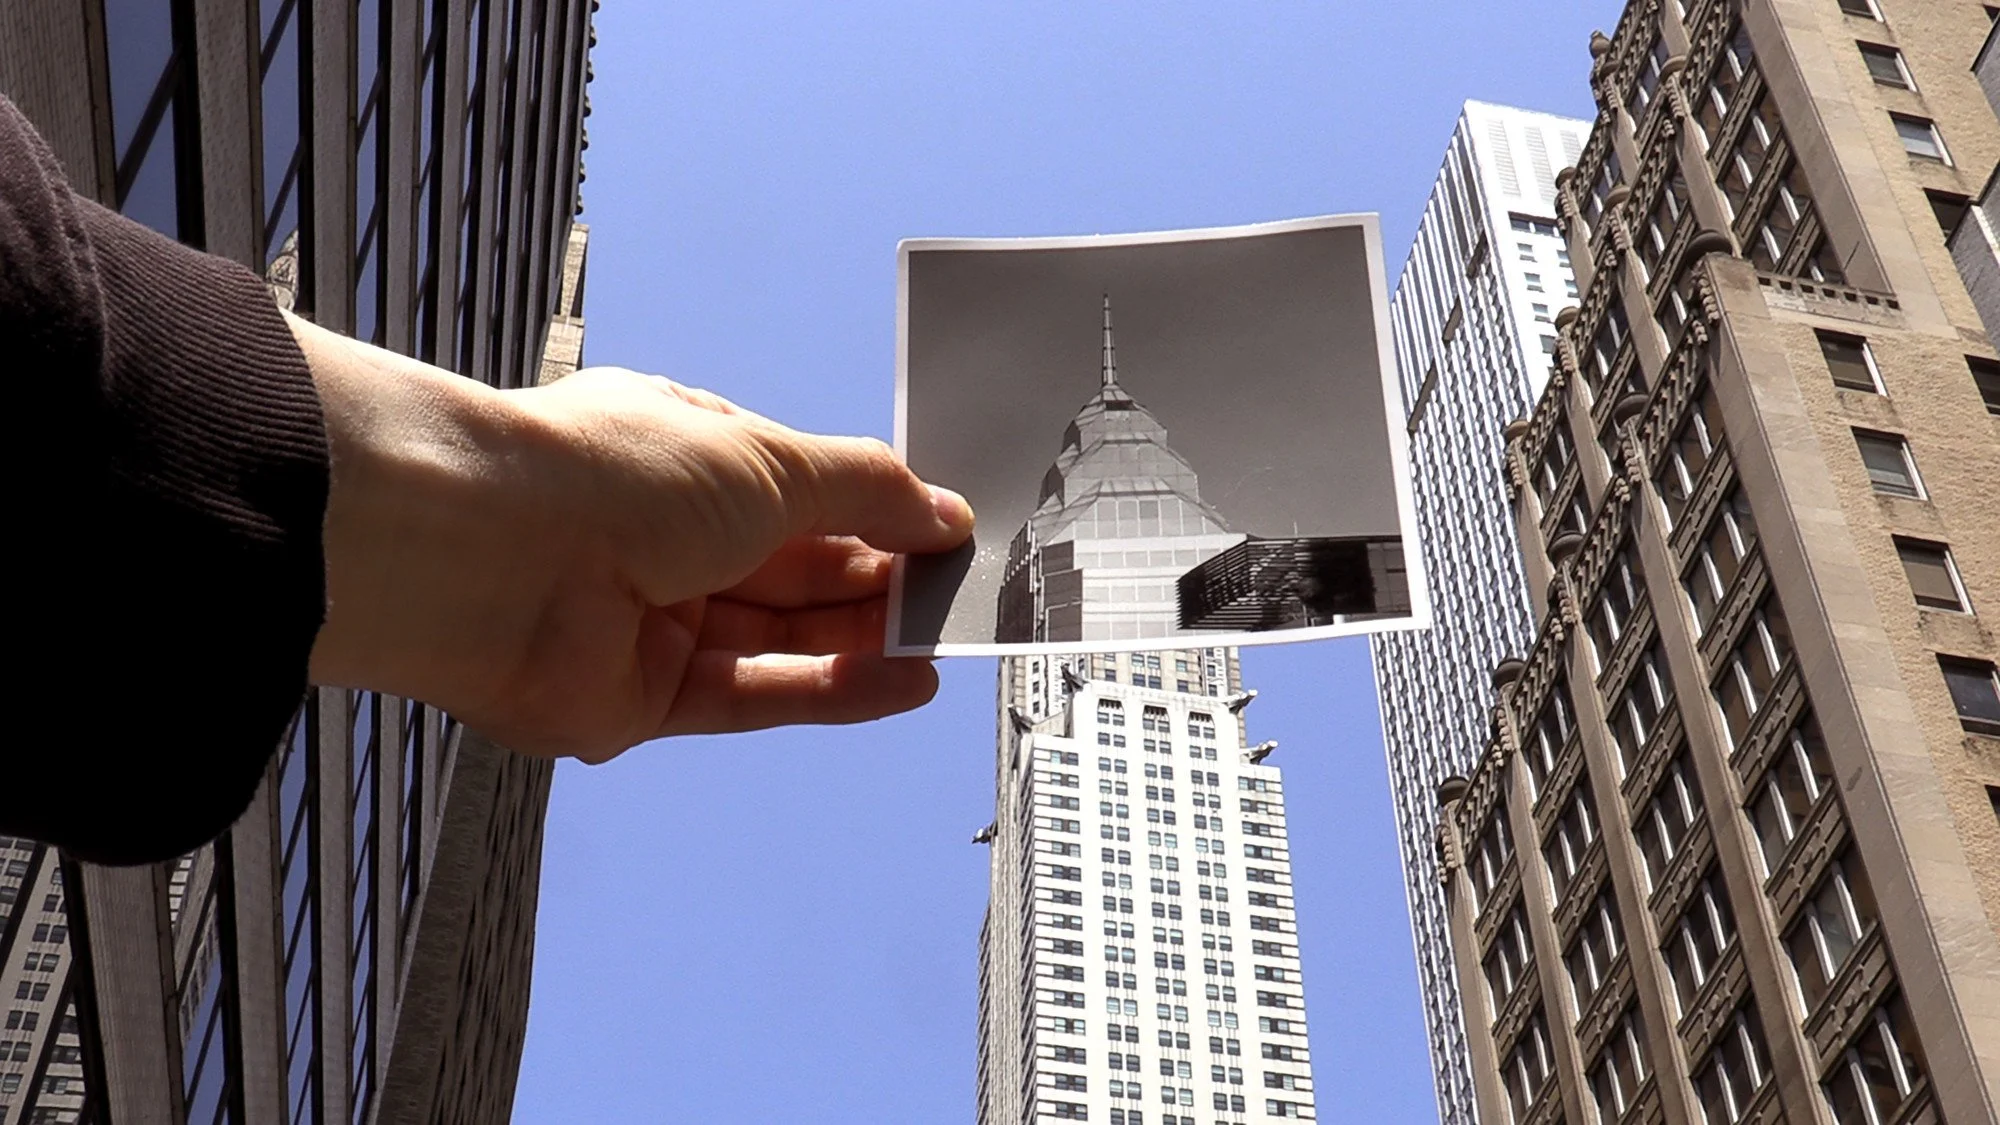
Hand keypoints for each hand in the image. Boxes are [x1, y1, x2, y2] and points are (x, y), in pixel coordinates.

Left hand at [292, 315, 972, 762]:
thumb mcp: (771, 460)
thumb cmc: (607, 474)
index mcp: (687, 460)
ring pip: (783, 638)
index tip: (941, 532)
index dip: (874, 513)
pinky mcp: (644, 700)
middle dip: (880, 580)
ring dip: (866, 640)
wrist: (486, 552)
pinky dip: (832, 692)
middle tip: (955, 591)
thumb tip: (940, 510)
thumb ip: (867, 491)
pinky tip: (902, 682)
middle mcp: (666, 539)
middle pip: (798, 571)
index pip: (801, 493)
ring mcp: (653, 621)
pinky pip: (756, 696)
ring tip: (942, 638)